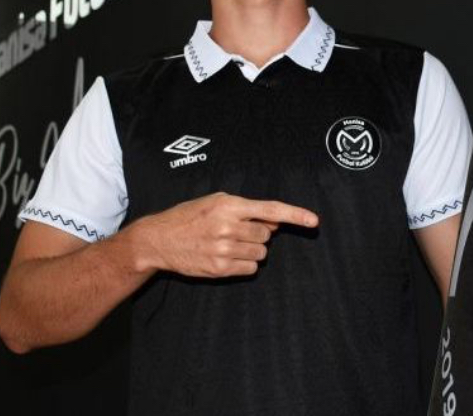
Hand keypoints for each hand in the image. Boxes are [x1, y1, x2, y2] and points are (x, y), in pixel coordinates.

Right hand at [131, 192, 317, 277]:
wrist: (159, 239)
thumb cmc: (188, 217)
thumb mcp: (215, 202)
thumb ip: (246, 211)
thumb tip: (274, 224)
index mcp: (228, 205)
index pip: (270, 209)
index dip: (295, 215)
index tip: (313, 220)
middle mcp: (228, 226)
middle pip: (266, 235)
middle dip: (257, 235)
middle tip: (236, 232)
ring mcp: (223, 249)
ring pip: (260, 254)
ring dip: (251, 250)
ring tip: (228, 245)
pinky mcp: (219, 268)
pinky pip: (250, 269)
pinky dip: (244, 265)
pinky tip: (226, 257)